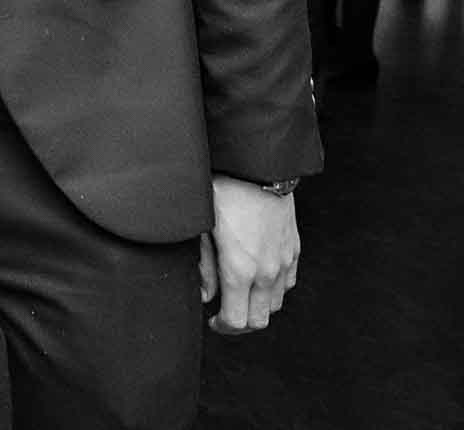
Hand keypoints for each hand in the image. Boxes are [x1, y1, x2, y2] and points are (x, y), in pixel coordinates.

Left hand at [201, 175, 300, 333]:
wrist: (257, 168)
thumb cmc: (224, 193)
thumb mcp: (202, 229)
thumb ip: (204, 267)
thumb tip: (205, 295)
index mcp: (240, 270)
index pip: (238, 321)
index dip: (223, 327)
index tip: (212, 320)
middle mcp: (267, 272)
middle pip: (259, 320)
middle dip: (240, 324)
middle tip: (224, 313)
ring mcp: (284, 262)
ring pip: (275, 304)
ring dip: (257, 307)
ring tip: (238, 295)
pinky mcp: (294, 250)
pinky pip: (288, 283)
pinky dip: (273, 290)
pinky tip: (257, 278)